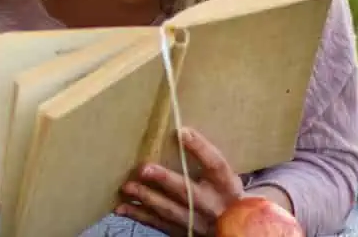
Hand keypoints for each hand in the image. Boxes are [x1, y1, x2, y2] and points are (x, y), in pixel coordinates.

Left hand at [116, 128, 250, 235]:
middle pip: (188, 191)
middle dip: (165, 180)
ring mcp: (198, 222)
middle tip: (144, 169)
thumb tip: (180, 131)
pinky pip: (159, 224)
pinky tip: (123, 207)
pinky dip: (140, 216)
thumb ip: (206, 159)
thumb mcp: (223, 177)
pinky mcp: (183, 233)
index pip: (216, 164)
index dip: (200, 148)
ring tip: (128, 187)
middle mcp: (213, 205)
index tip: (181, 131)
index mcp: (227, 185)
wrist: (234, 227)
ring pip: (170, 210)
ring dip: (147, 198)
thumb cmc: (222, 193)